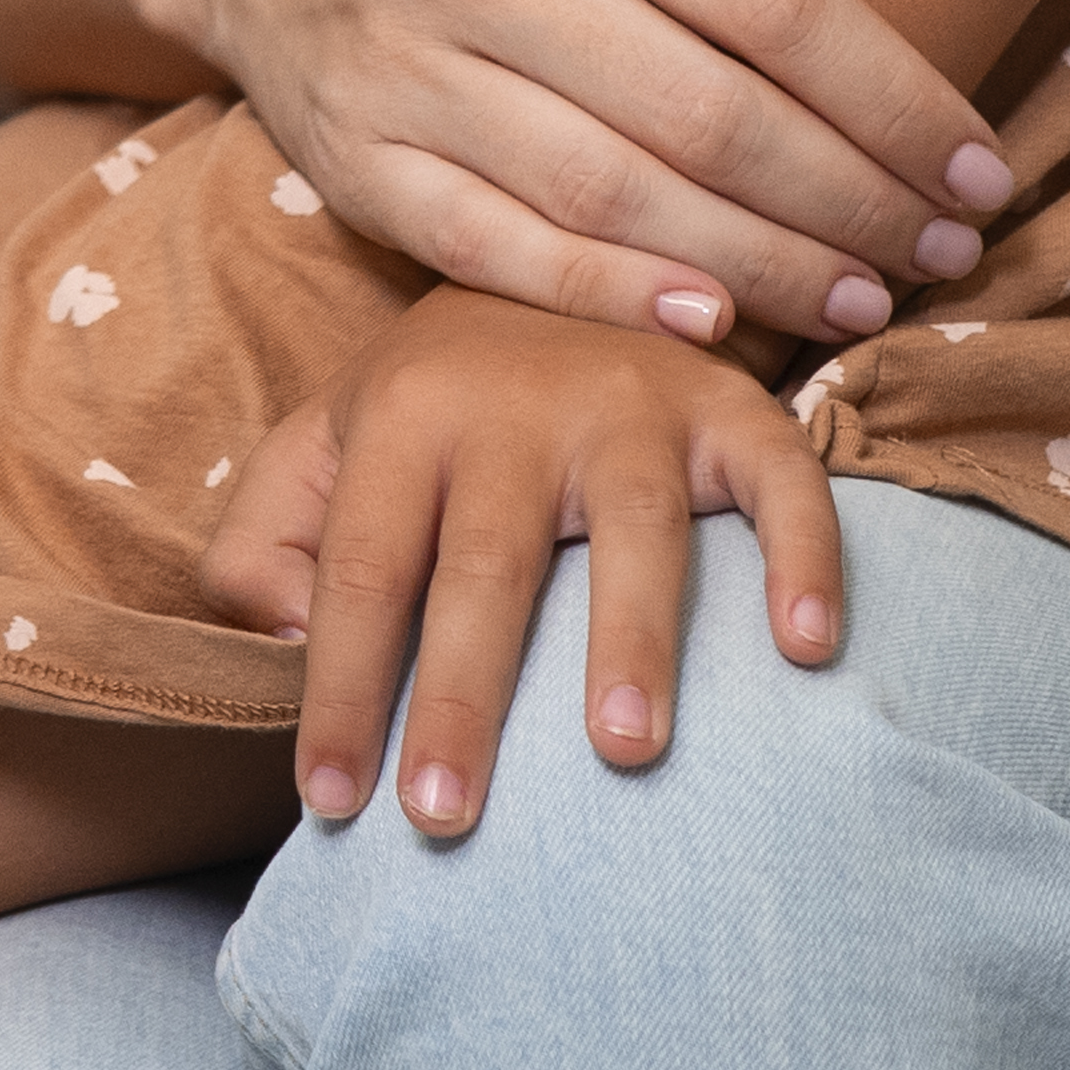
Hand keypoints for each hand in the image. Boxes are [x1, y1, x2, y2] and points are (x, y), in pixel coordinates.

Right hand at [124, 0, 1009, 343]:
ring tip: (866, 293)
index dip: (892, 95)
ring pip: (616, 198)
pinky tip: (714, 319)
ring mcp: (405, 69)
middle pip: (707, 116)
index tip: (981, 164)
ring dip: (763, 265)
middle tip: (945, 248)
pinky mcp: (358, 162)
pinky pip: (499, 250)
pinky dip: (610, 296)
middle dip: (850, 199)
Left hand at [208, 295, 842, 841]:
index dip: (340, 688)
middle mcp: (516, 402)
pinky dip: (800, 556)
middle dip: (459, 696)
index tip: (333, 804)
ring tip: (617, 751)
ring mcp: (633, 400)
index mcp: (402, 416)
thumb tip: (288, 640)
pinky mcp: (732, 404)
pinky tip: (806, 648)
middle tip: (444, 816)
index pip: (362, 570)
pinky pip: (781, 476)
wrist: (553, 252)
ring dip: (630, 639)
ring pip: (634, 525)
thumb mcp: (315, 446)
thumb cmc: (430, 406)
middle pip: (485, 564)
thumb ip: (264, 542)